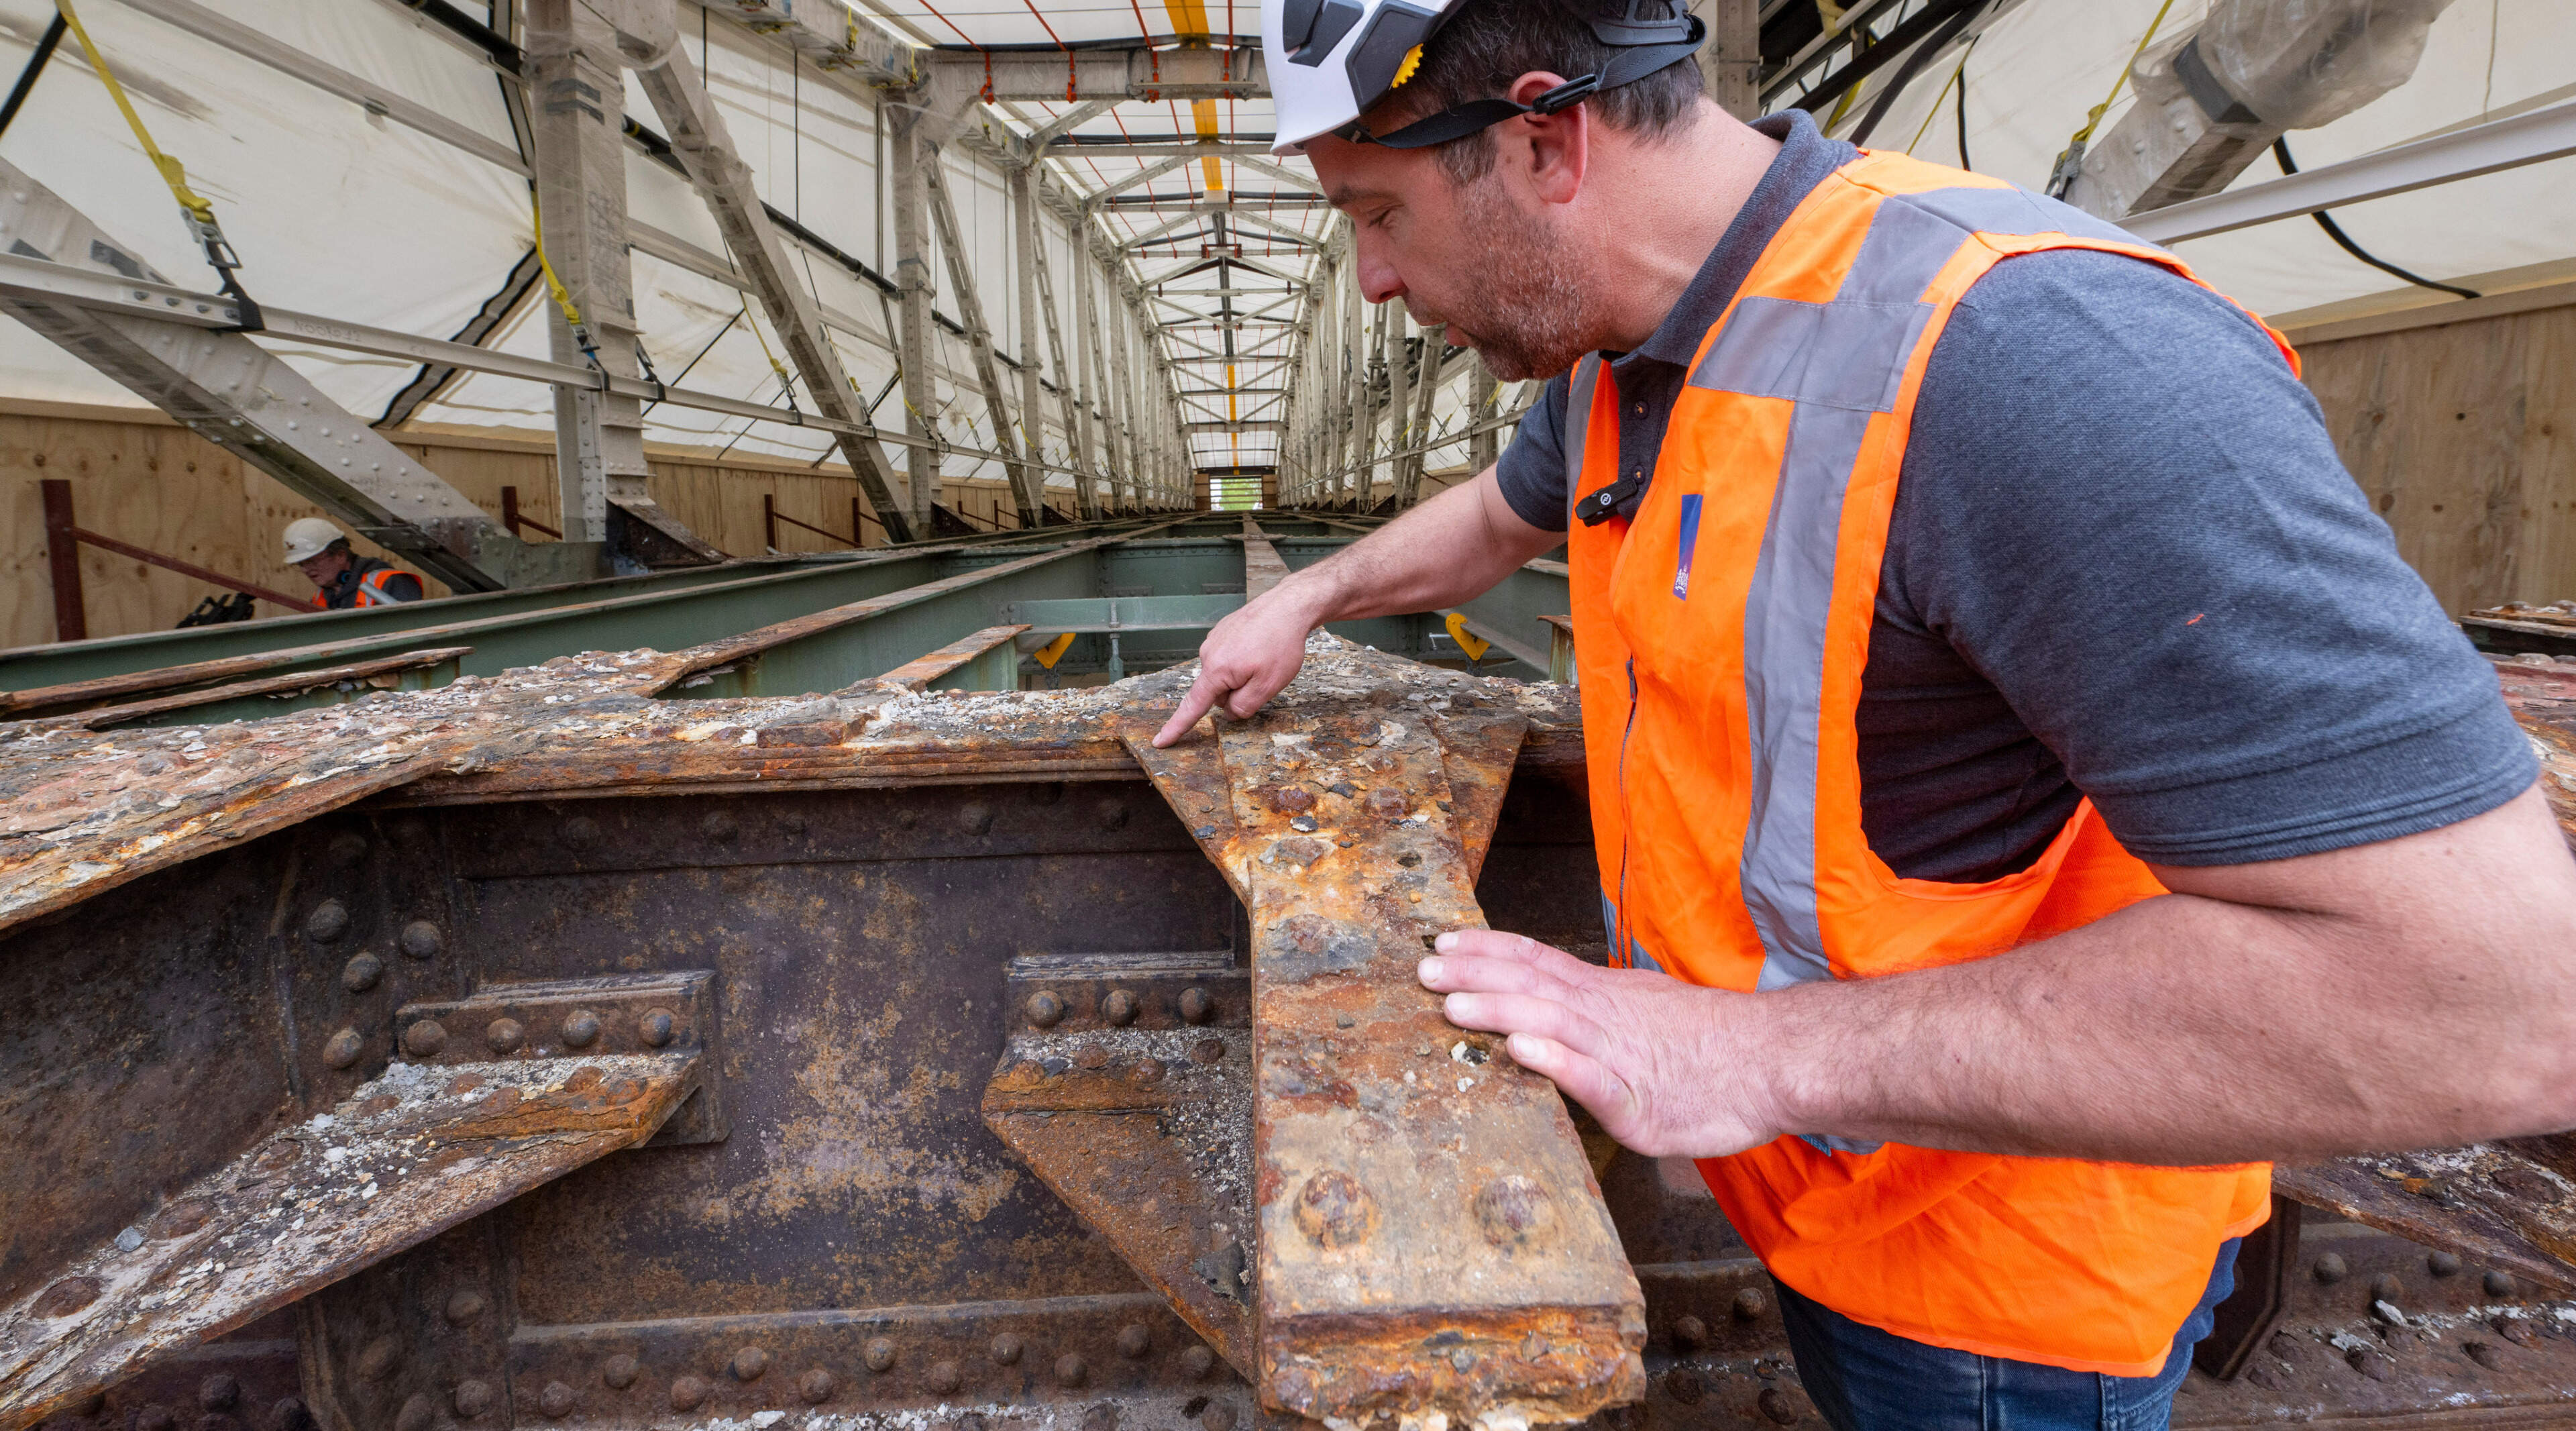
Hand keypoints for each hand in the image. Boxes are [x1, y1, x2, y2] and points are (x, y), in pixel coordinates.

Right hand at [1151, 585, 1328, 745]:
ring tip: (1265, 658)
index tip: (1159, 742)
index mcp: (1216, 670)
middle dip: (1237, 693)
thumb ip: (1244, 706)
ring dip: (1242, 675)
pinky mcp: (1223, 631)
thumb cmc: (1280, 644)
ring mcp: (1214, 640)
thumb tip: (1229, 712)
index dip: (1176, 727)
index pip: (1192, 706)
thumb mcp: (1268, 686)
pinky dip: (1243, 660)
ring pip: (1225, 675)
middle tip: (1264, 677)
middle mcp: (1208, 654)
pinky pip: (1229, 658)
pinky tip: (1261, 648)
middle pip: (1216, 692)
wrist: (1288, 605)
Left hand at [1419, 929, 1790, 1157]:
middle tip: (1424, 970)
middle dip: (1476, 976)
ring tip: (1454, 1005)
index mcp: (1606, 997)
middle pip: (1534, 987)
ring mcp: (1622, 1057)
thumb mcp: (1647, 1010)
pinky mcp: (1640, 1105)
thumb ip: (1597, 1010)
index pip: (1539, 963)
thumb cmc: (1713, 1044)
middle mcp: (1606, 1017)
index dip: (1490, 951)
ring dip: (1501, 1010)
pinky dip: (1557, 1061)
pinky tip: (1523, 1050)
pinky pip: (1594, 1080)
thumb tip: (1550, 1009)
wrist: (1777, 1062)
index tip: (1446, 941)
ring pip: (1554, 1024)